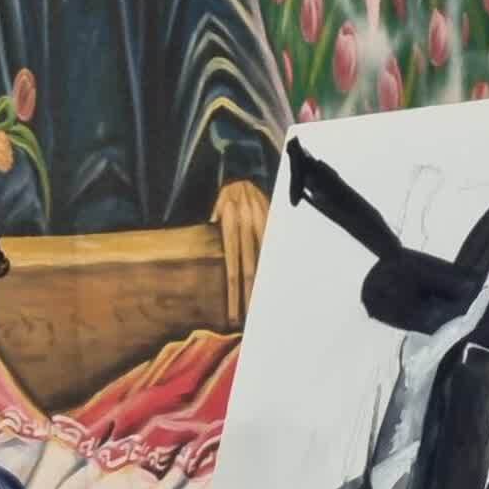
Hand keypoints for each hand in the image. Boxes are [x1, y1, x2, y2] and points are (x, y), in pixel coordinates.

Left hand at [211, 180, 270, 325]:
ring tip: (263, 307)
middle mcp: (248, 230)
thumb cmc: (227, 191)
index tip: (233, 314)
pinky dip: (276, 266)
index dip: (234, 294)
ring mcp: (263, 227)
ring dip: (264, 285)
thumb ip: (214, 226)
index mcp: (231, 228)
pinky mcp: (274, 223)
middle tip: (247, 320)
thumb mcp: (215, 207)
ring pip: (265, 262)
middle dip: (248, 297)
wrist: (247, 168)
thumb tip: (211, 238)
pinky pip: (275, 248)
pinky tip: (276, 282)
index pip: (233, 269)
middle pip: (249, 271)